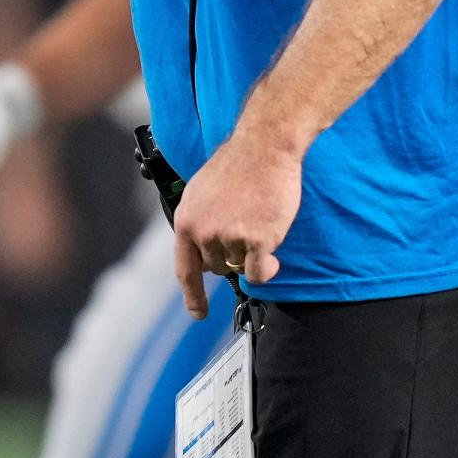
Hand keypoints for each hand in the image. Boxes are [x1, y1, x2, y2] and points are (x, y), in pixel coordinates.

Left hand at [173, 131, 302, 317]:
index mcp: (187, 218)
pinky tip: (272, 249)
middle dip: (232, 254)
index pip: (185, 268)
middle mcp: (204, 231)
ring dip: (252, 254)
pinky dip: (267, 267)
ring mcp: (229, 237)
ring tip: (259, 221)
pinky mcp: (256, 241)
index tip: (198, 313)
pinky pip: (259, 273)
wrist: (265, 145)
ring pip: (241, 268)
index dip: (192, 295)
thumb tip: (202, 250)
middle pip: (218, 267)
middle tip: (245, 225)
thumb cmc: (239, 163)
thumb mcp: (203, 191)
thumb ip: (199, 221)